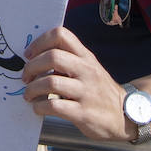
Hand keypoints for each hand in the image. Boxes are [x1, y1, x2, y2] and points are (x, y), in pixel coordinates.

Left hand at [20, 26, 133, 140]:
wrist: (124, 116)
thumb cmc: (98, 90)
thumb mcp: (88, 68)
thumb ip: (68, 59)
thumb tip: (33, 58)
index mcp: (85, 57)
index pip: (61, 34)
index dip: (39, 42)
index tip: (28, 55)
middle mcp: (86, 71)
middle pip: (53, 57)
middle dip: (31, 67)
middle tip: (26, 77)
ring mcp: (86, 92)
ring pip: (50, 82)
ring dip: (32, 89)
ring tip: (29, 95)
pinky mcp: (83, 113)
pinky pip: (54, 106)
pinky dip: (39, 107)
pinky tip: (38, 108)